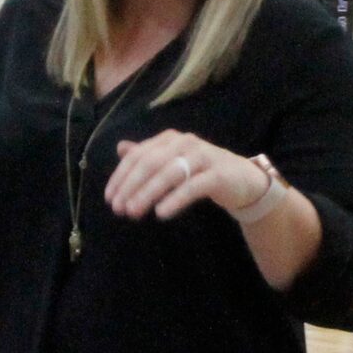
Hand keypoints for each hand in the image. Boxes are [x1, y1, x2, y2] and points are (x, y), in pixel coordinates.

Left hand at [104, 130, 263, 220]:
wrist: (242, 179)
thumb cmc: (202, 171)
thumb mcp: (173, 162)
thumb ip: (148, 155)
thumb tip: (121, 148)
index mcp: (170, 139)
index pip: (139, 155)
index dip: (121, 176)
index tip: (110, 197)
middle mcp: (185, 143)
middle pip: (151, 163)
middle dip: (131, 186)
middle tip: (118, 208)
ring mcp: (203, 156)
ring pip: (169, 174)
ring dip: (147, 193)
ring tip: (133, 212)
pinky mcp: (217, 174)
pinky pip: (192, 187)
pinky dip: (175, 199)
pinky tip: (161, 213)